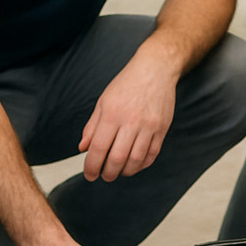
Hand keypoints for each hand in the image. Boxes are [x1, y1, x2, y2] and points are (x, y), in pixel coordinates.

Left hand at [79, 56, 177, 181]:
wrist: (155, 69)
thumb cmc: (127, 84)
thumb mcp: (103, 101)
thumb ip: (92, 126)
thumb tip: (83, 148)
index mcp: (112, 113)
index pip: (98, 148)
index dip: (91, 166)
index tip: (89, 174)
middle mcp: (131, 121)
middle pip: (117, 158)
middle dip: (108, 173)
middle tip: (104, 176)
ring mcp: (149, 126)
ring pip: (136, 160)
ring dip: (125, 172)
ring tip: (118, 172)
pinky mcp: (162, 128)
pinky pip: (152, 154)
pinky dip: (142, 165)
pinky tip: (134, 165)